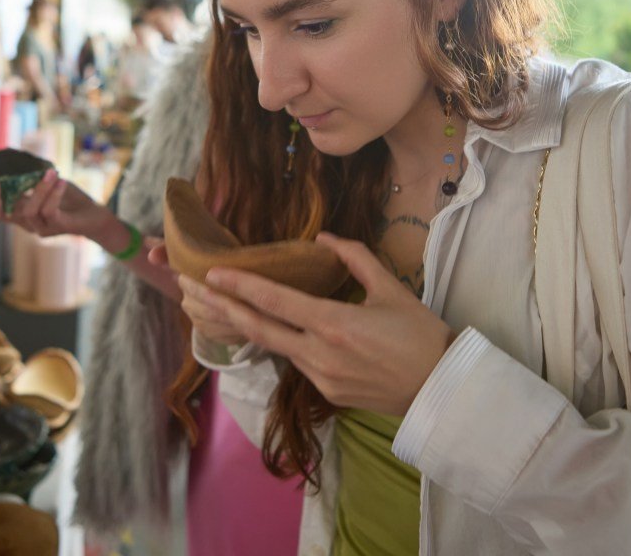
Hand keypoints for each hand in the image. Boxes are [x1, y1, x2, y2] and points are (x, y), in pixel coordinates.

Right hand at [0, 171, 112, 239]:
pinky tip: (59, 180)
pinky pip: (49, 212)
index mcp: (20, 211)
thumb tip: (15, 156)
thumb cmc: (70, 198)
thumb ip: (31, 175)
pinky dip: (53, 194)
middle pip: (1, 215)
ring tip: (50, 171)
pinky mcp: (58, 228)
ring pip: (29, 211)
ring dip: (39, 189)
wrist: (95, 216)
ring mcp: (40, 228)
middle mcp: (26, 222)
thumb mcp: (48, 182)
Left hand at [190, 232, 455, 416]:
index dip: (239, 286)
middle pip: (257, 329)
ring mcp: (320, 378)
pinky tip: (265, 327)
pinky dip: (279, 342)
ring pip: (274, 346)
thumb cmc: (420, 334)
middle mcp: (318, 354)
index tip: (210, 272)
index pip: (275, 302)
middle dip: (218, 306)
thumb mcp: (390, 288)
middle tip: (188, 287)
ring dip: (245, 325)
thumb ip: (355, 258)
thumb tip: (324, 236)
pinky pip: (296, 362)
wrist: (442, 390)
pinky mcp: (326, 395)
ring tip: (214, 305)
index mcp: (333, 324)